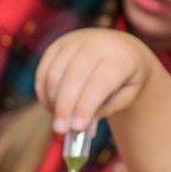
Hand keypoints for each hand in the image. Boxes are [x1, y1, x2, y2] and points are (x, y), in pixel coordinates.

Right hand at [35, 29, 160, 132]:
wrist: (122, 49)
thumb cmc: (125, 78)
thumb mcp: (126, 95)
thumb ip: (104, 110)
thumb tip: (78, 129)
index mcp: (119, 57)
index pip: (99, 83)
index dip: (86, 106)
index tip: (77, 128)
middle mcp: (95, 43)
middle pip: (73, 77)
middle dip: (65, 106)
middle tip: (60, 130)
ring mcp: (74, 41)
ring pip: (54, 74)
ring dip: (53, 101)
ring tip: (59, 120)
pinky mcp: (57, 44)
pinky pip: (44, 70)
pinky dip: (43, 92)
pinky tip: (52, 106)